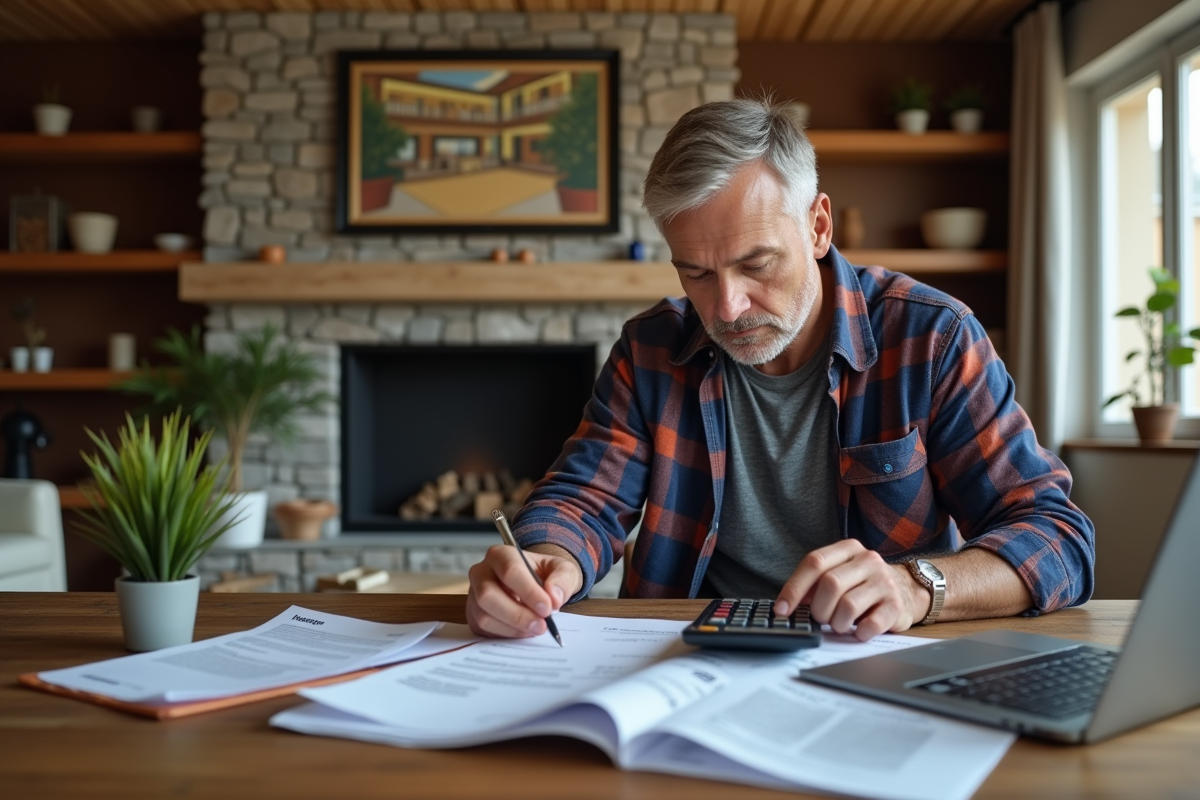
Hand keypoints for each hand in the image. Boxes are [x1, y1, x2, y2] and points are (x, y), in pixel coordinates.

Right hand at [466, 544, 582, 638]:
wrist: (536, 585)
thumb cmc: (546, 574)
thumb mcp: (563, 570)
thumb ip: (563, 580)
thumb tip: (554, 598)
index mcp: (501, 555)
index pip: (510, 570)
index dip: (528, 592)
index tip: (546, 608)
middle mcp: (481, 572)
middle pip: (488, 595)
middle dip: (517, 615)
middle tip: (541, 626)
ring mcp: (474, 594)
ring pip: (484, 615)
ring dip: (512, 627)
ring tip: (535, 629)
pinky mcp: (473, 615)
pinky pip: (484, 629)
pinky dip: (506, 634)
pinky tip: (523, 631)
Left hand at [773, 540, 928, 640]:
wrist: (907, 590)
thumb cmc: (863, 584)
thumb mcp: (840, 573)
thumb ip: (815, 583)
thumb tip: (786, 604)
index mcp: (848, 549)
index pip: (814, 562)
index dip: (794, 588)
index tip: (782, 609)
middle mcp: (868, 560)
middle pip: (830, 584)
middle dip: (819, 609)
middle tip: (821, 618)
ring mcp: (884, 581)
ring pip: (848, 606)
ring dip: (837, 623)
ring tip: (840, 624)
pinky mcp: (896, 604)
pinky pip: (870, 624)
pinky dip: (858, 633)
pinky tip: (857, 631)